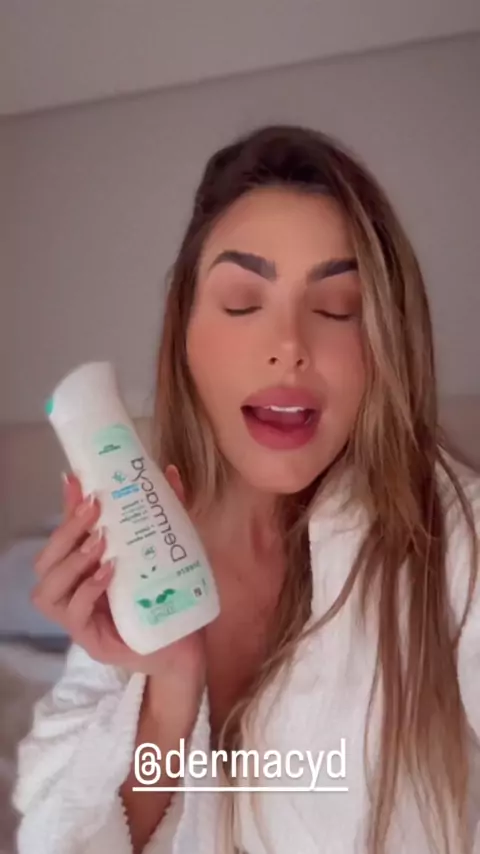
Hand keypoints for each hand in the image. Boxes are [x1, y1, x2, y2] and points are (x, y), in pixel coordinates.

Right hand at [31, 467, 205, 686]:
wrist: (186, 644)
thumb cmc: (170, 597)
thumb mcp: (166, 549)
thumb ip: (164, 514)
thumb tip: (167, 472)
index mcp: (85, 570)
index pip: (65, 537)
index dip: (66, 508)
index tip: (76, 479)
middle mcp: (73, 593)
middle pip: (45, 562)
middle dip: (65, 531)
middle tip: (94, 508)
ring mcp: (77, 619)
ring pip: (47, 590)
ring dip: (71, 561)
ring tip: (99, 542)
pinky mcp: (89, 640)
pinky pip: (73, 614)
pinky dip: (87, 590)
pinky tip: (107, 572)